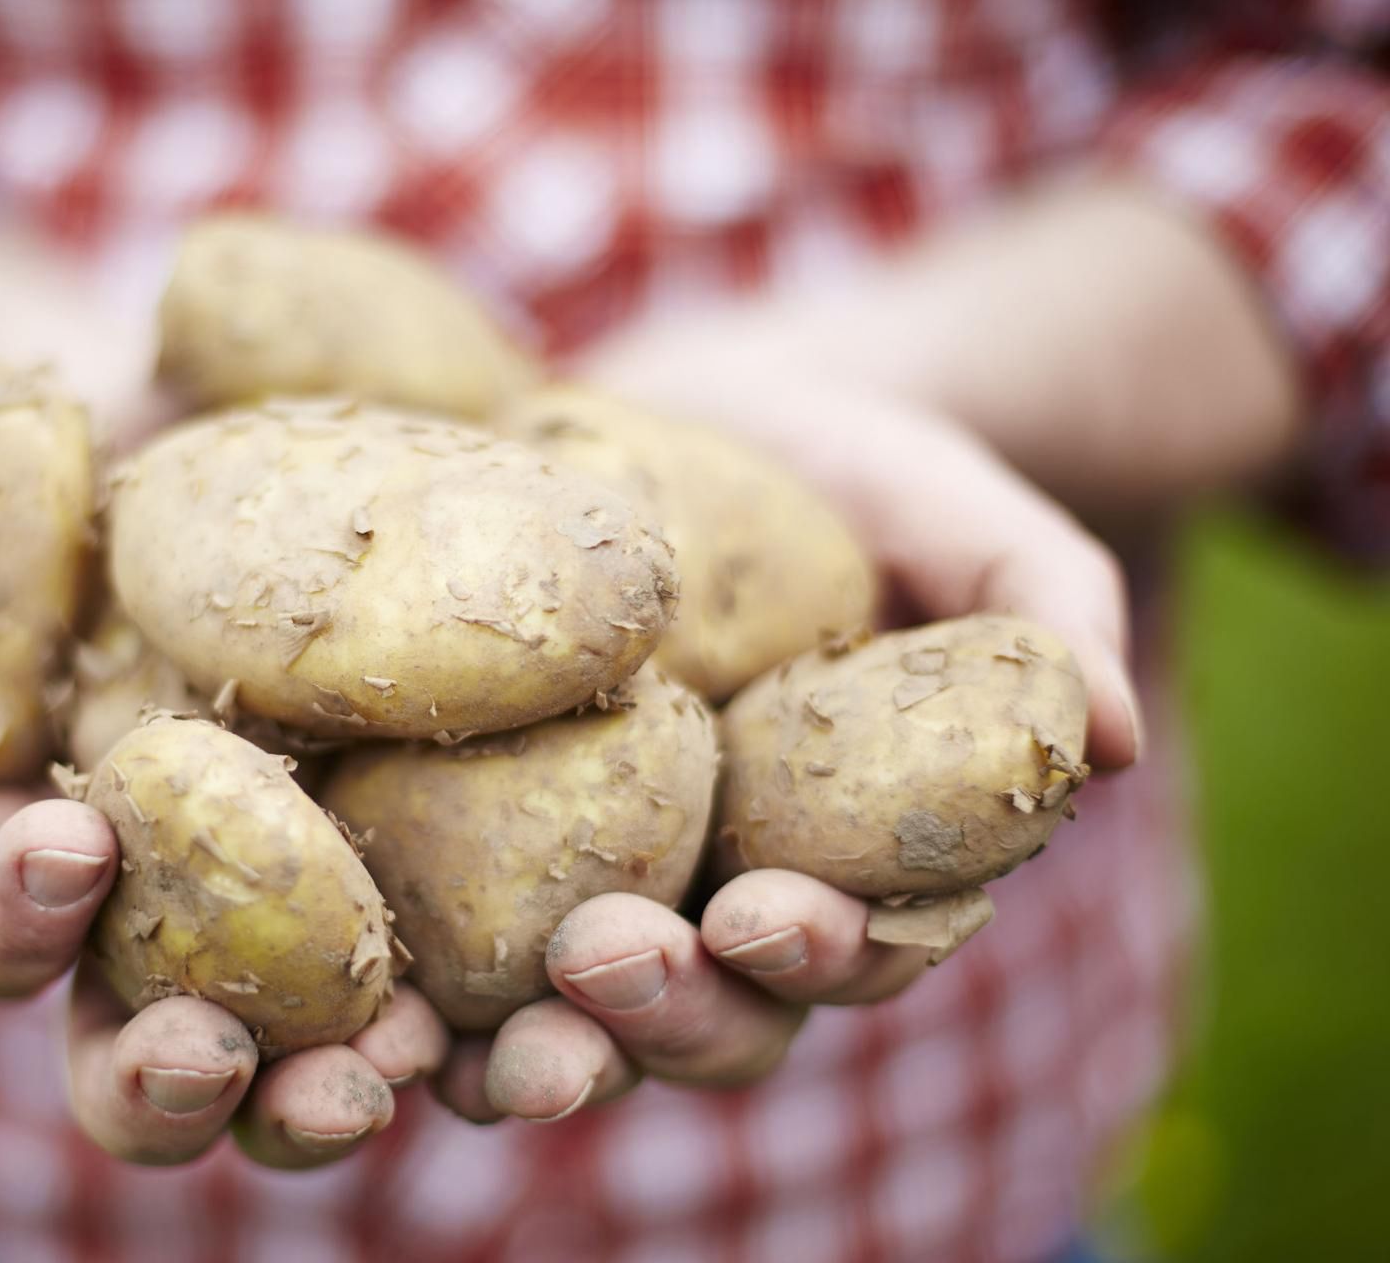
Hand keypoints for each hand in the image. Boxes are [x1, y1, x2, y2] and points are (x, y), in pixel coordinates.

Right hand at [0, 460, 449, 1167]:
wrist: (228, 410)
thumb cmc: (62, 462)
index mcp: (39, 838)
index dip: (11, 905)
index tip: (67, 844)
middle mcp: (166, 912)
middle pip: (139, 1048)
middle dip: (162, 1076)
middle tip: (209, 1054)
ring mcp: (301, 912)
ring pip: (299, 1057)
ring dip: (324, 1094)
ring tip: (384, 1080)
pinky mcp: (434, 875)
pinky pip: (464, 980)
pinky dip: (493, 1017)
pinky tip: (543, 1014)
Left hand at [439, 363, 1140, 1122]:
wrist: (688, 414)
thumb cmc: (847, 469)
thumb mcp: (956, 510)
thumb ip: (1042, 607)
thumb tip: (1116, 735)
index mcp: (847, 860)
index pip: (854, 948)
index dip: (822, 952)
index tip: (769, 913)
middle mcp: (719, 904)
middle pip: (704, 1015)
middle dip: (661, 1013)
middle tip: (606, 963)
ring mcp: (589, 889)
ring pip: (561, 1018)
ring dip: (516, 1047)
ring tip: (458, 1043)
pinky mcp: (465, 844)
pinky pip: (429, 945)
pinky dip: (391, 989)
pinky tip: (347, 996)